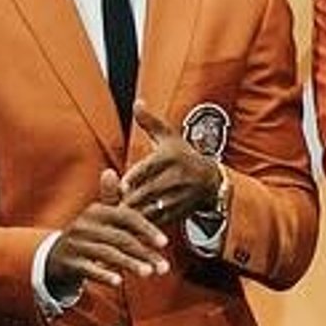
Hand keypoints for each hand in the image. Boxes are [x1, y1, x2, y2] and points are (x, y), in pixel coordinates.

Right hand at [42, 174, 170, 300]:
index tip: (164, 243)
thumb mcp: (98, 216)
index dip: (146, 229)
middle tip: (164, 267)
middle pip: (120, 238)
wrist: (55, 255)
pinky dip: (104, 275)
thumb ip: (110, 198)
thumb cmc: (88, 234)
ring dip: (130, 264)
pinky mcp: (69, 262)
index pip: (125, 216)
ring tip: (148, 273)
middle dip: (144, 253)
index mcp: (96, 212)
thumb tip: (110, 172)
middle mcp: (84, 226)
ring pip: (107, 254)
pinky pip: (88, 269)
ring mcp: (75, 245)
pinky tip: (119, 282)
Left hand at [116, 102, 220, 227]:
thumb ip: (150, 122)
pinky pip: (159, 220)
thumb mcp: (170, 137)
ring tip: (118, 213)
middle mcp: (178, 177)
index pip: (149, 168)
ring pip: (153, 207)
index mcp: (171, 158)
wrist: (212, 181)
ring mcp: (180, 197)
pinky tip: (131, 223)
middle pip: (148, 191)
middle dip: (130, 197)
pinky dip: (145, 222)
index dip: (134, 177)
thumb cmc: (184, 155)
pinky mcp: (180, 212)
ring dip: (135, 212)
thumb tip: (138, 102)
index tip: (123, 183)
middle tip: (113, 200)